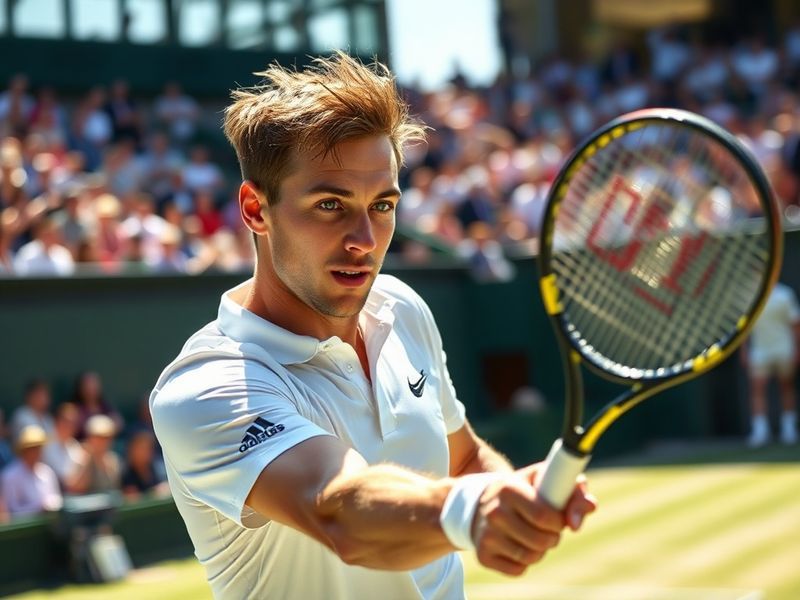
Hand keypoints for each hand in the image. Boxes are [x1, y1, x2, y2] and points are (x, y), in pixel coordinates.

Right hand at [470, 465, 595, 575]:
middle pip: (541, 540)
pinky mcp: (483, 555)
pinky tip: (518, 545)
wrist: (480, 504)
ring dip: (541, 550)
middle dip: (553, 537)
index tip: (558, 518)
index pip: (545, 517)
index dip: (559, 522)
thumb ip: (573, 489)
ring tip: (534, 536)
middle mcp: (494, 512)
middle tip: (547, 529)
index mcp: (508, 489)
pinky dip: (525, 562)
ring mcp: (486, 535)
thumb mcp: (543, 481)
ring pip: (531, 557)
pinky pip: (518, 570)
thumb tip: (591, 506)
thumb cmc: (523, 490)